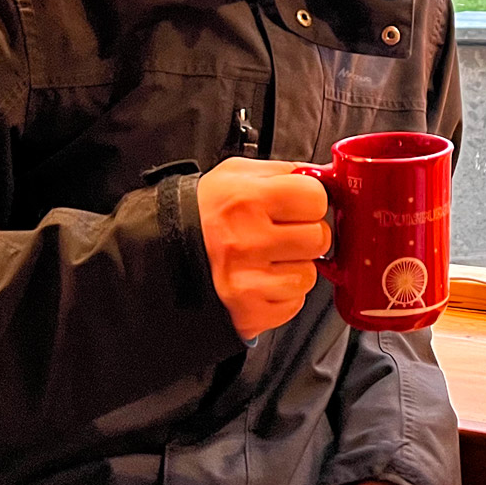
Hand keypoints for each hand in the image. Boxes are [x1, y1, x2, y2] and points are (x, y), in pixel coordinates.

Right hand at [195, 157, 328, 341]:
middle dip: (306, 233)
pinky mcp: (250, 313)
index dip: (310, 200)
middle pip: (319, 237)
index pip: (316, 198)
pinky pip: (294, 303)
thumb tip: (324, 176)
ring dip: (295, 266)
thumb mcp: (234, 174)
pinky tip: (261, 280)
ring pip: (309, 274)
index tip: (297, 204)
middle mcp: (247, 241)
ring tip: (268, 258)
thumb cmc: (202, 213)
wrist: (161, 254)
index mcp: (247, 199)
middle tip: (283, 232)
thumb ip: (283, 172)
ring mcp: (248, 281)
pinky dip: (283, 293)